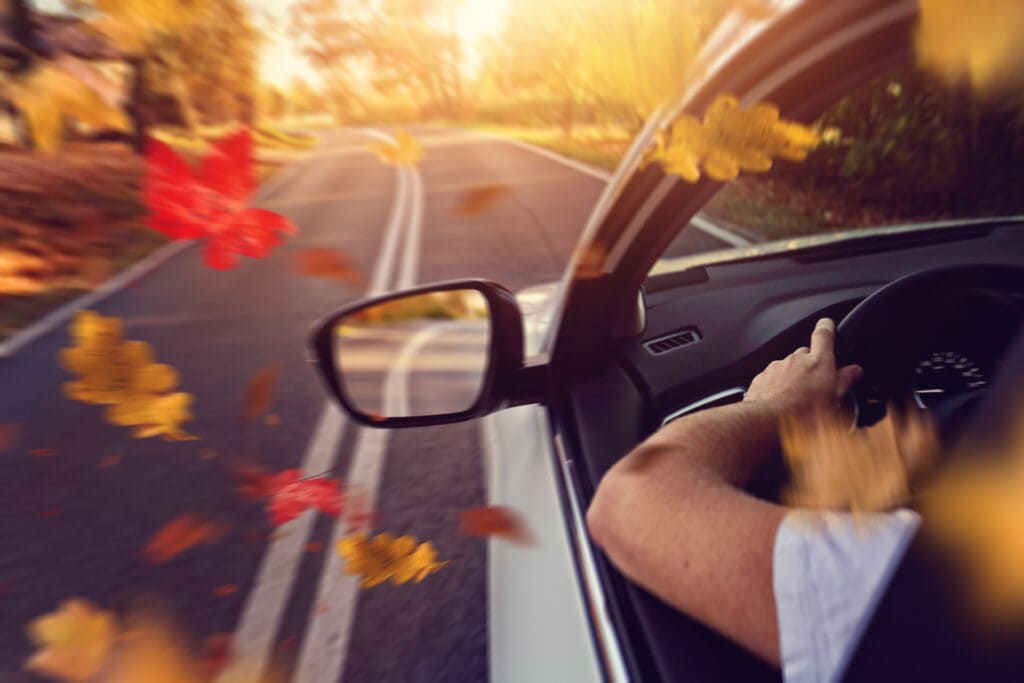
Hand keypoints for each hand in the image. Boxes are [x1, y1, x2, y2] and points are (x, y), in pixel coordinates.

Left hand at [744, 318, 862, 415]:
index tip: (827, 323)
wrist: (768, 422)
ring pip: (787, 367)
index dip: (826, 327)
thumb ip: (844, 381)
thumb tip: (854, 370)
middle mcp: (795, 359)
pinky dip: (777, 386)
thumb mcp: (834, 400)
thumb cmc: (804, 415)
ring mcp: (776, 367)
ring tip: (797, 400)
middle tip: (814, 386)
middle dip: (809, 366)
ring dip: (792, 378)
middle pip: (804, 354)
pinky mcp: (761, 378)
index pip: (823, 335)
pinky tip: (781, 403)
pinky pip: (772, 378)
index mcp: (818, 362)